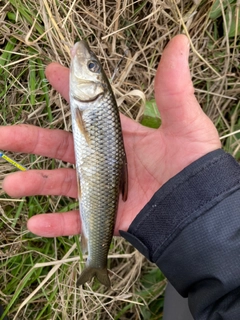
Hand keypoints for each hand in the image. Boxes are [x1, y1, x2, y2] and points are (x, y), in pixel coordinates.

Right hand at [0, 35, 220, 236]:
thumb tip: (179, 42)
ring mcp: (104, 188)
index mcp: (121, 135)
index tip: (52, 71)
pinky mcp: (107, 215)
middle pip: (62, 147)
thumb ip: (174, 87)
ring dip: (34, 183)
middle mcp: (107, 159)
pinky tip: (34, 223)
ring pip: (62, 183)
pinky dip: (55, 223)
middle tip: (3, 135)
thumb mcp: (185, 122)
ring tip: (9, 183)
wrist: (200, 208)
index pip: (89, 109)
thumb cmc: (193, 165)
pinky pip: (76, 220)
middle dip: (31, 139)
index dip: (70, 90)